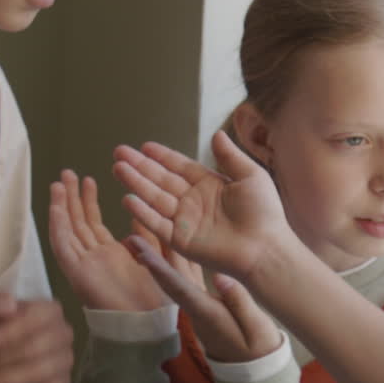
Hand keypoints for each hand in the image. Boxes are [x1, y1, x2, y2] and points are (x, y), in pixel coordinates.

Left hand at [0, 294, 73, 382]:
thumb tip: (10, 305)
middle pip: (35, 348)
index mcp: (50, 311)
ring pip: (40, 373)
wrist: (4, 350)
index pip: (36, 319)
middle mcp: (64, 334)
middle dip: (2, 359)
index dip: (9, 333)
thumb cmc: (0, 328)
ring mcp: (65, 360)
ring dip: (7, 379)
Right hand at [49, 170, 173, 311]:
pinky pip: (64, 247)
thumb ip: (149, 235)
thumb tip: (139, 211)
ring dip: (62, 207)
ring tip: (59, 182)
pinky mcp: (78, 274)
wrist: (152, 324)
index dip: (89, 202)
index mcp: (113, 255)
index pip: (94, 223)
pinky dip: (58, 227)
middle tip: (68, 174)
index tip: (89, 180)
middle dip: (72, 198)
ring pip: (68, 230)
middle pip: (78, 222)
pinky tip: (56, 207)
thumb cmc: (160, 300)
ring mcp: (86, 265)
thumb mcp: (161, 257)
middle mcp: (96, 259)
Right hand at [113, 132, 290, 278]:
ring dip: (136, 184)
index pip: (179, 167)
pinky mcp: (181, 241)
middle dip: (140, 167)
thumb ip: (230, 156)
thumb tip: (217, 133)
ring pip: (155, 199)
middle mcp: (194, 202)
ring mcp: (186, 221)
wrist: (265, 248)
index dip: (161, 157)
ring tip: (118, 168)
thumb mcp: (250, 176)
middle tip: (119, 152)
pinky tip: (128, 199)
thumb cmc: (265, 214)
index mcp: (209, 185)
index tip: (144, 146)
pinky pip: (158, 224)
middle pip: (161, 180)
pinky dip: (143, 213)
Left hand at [127, 237, 280, 362]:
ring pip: (175, 280)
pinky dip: (175, 265)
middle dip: (151, 260)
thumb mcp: (255, 326)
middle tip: (131, 238)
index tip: (143, 254)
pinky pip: (185, 281)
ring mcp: (197, 308)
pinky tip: (172, 251)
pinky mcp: (202, 305)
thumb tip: (220, 276)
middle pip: (169, 282)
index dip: (161, 271)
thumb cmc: (257, 346)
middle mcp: (195, 309)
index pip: (180, 289)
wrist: (253, 368)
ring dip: (160, 260)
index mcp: (206, 313)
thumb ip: (238, 301)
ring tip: (144, 238)